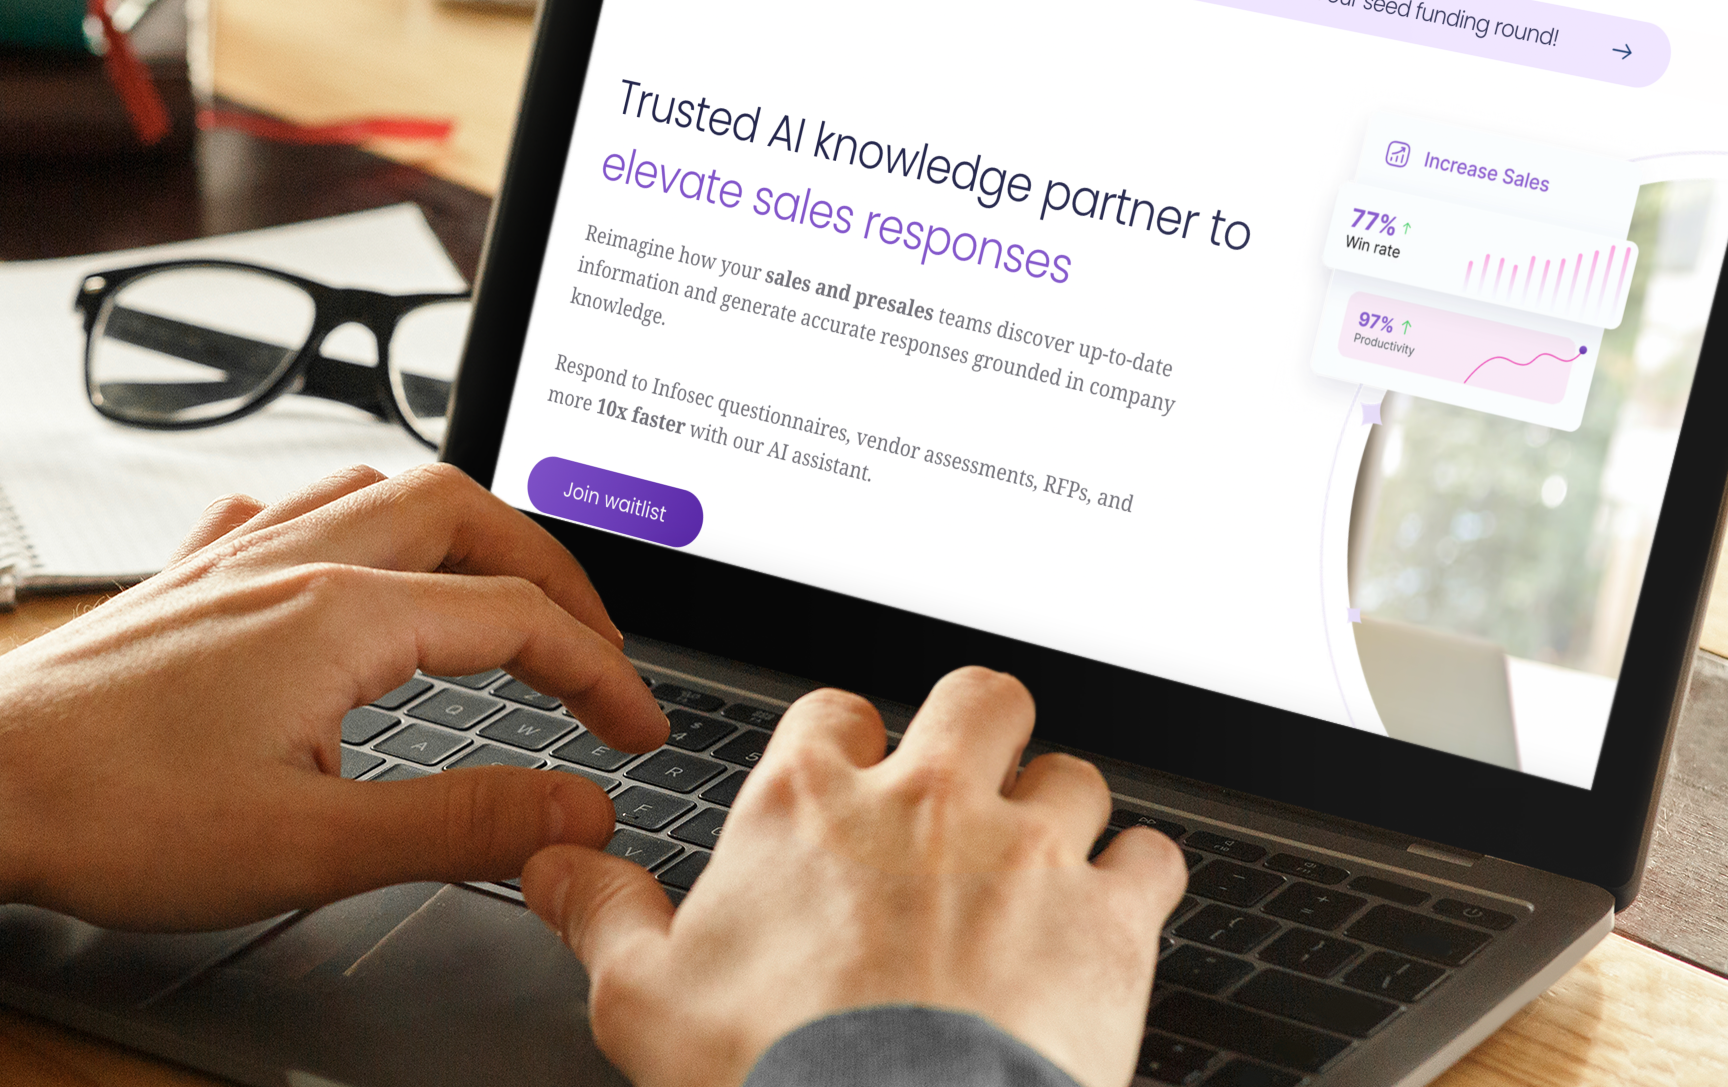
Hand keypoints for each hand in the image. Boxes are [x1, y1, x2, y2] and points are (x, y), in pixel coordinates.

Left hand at [0, 463, 667, 929]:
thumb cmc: (111, 814)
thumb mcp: (309, 844)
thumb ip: (460, 822)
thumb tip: (576, 805)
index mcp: (346, 614)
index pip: (520, 621)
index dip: (601, 674)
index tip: (636, 732)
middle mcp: (301, 562)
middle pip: (468, 512)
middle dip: (552, 571)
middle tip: (589, 642)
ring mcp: (239, 560)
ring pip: (383, 487)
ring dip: (464, 528)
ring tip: (498, 585)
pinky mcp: (188, 582)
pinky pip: (291, 509)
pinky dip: (356, 522)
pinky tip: (347, 561)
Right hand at [524, 666, 1186, 1086]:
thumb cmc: (768, 1076)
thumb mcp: (643, 1000)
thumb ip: (600, 911)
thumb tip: (555, 863)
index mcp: (813, 802)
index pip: (832, 712)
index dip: (845, 741)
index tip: (850, 777)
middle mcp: (927, 801)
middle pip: (978, 699)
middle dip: (980, 731)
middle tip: (973, 779)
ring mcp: (1027, 848)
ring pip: (1073, 774)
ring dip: (1061, 813)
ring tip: (1045, 864)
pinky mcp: (1108, 915)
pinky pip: (1152, 855)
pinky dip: (1139, 879)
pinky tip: (1119, 912)